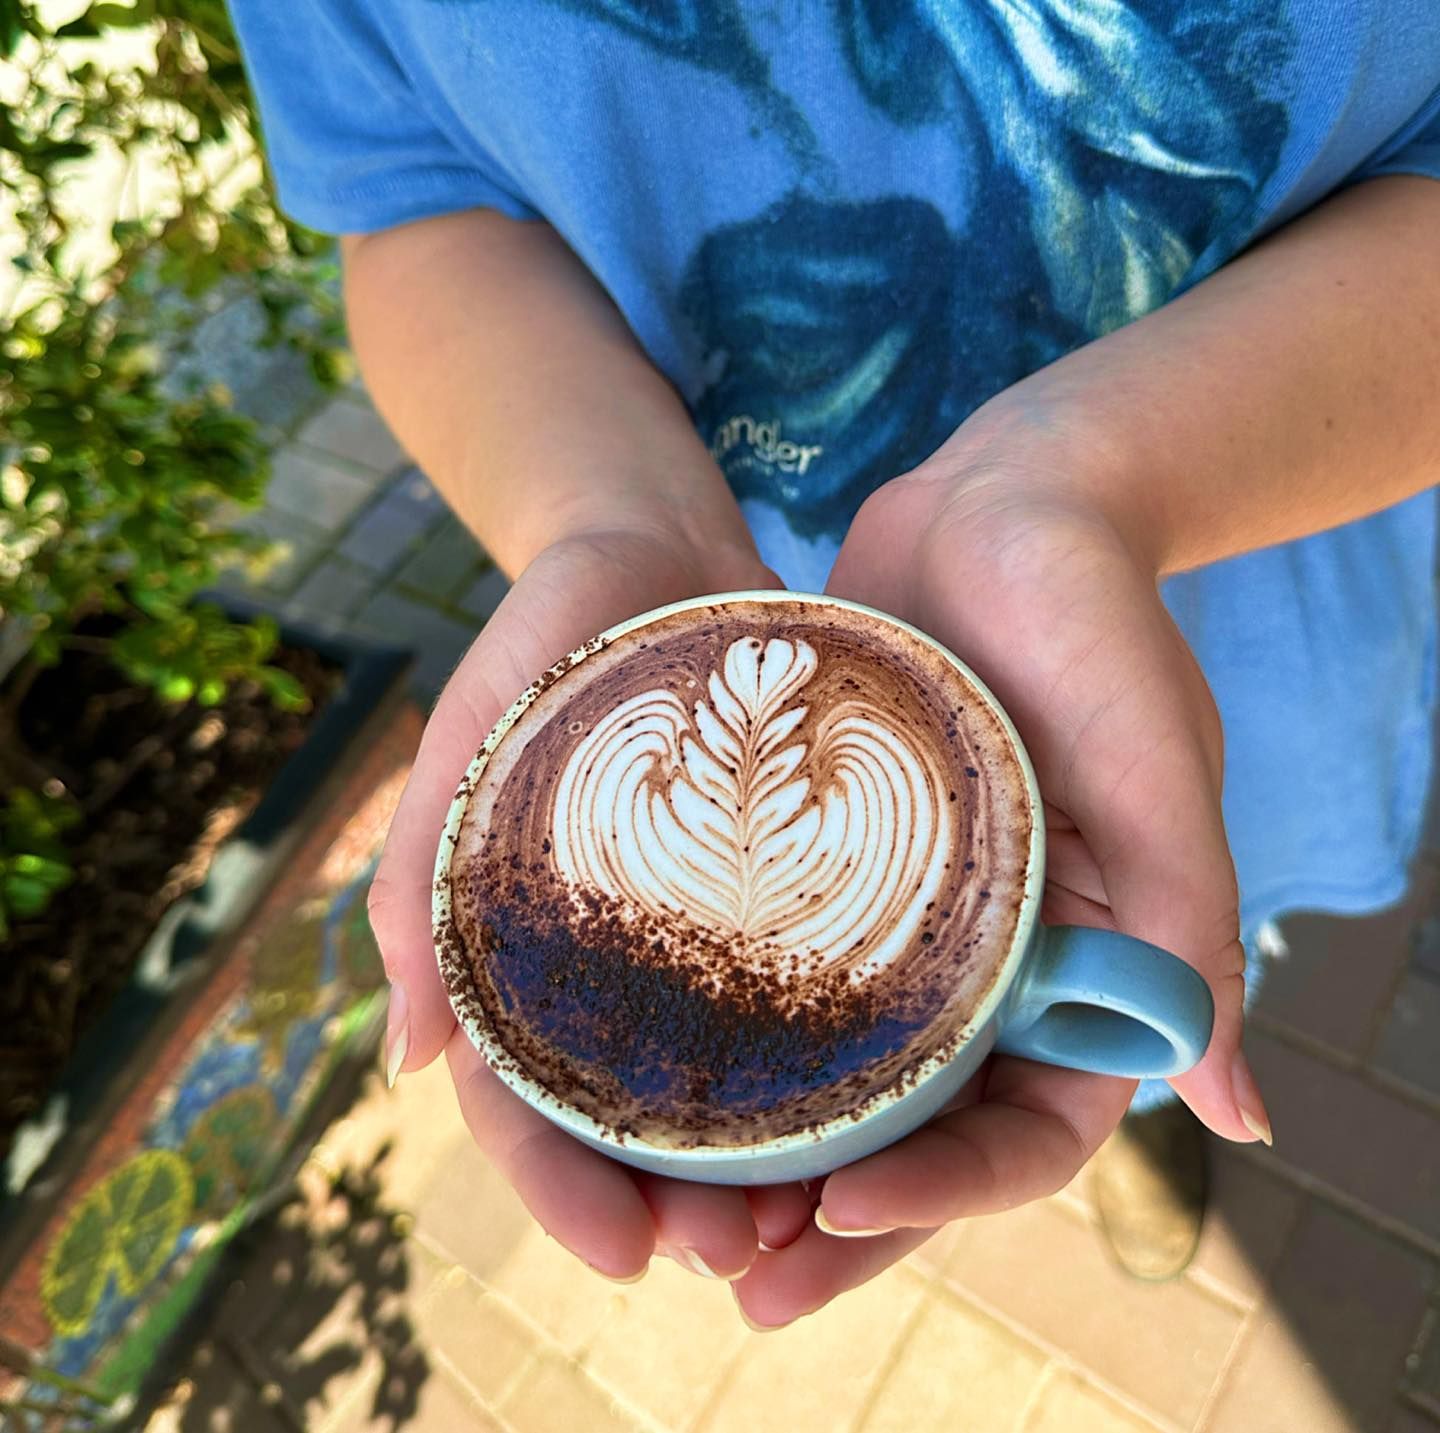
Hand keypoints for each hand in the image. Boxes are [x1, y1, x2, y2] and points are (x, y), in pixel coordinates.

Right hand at [367, 527, 820, 1282]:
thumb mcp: (465, 744)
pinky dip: (829, 1058)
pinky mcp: (777, 882)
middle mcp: (615, 954)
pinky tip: (879, 1101)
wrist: (652, 545)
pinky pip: (805, 985)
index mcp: (520, 946)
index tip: (622, 1258)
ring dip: (762, 1159)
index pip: (526, 1101)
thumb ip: (421, 883)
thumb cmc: (538, 639)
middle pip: (637, 1114)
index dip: (561, 1189)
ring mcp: (699, 923)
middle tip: (738, 1255)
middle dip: (676, 1200)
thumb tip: (406, 1062)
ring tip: (814, 1216)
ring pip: (727, 1074)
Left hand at [731, 429, 1271, 1329]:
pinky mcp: (842, 859)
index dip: (943, 1199)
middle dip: (834, 1220)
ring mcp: (913, 917)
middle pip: (917, 1131)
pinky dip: (732, 1028)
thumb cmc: (1100, 623)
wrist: (1011, 502)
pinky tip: (641, 1060)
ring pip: (840, 1068)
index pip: (1025, 1133)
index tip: (835, 1221)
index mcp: (1086, 969)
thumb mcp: (1156, 764)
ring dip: (768, 1148)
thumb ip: (1189, 928)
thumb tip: (1236, 1115)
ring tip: (668, 1208)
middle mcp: (997, 963)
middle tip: (728, 1288)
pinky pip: (784, 963)